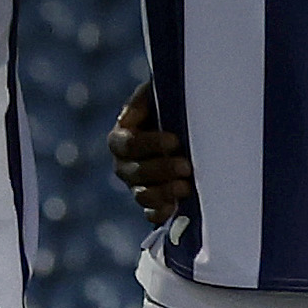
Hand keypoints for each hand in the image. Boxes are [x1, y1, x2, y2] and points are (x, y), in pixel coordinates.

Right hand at [109, 87, 193, 222]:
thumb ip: (154, 93)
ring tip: (186, 187)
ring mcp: (136, 186)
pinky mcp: (152, 203)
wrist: (182, 129)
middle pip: (134, 172)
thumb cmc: (170, 107)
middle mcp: (123, 164)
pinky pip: (150, 214)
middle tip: (186, 166)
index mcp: (121, 137)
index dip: (150, 144)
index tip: (175, 140)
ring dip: (164, 193)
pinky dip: (161, 213)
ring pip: (141, 196)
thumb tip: (160, 92)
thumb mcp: (160, 94)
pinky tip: (175, 208)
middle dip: (161, 170)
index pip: (128, 143)